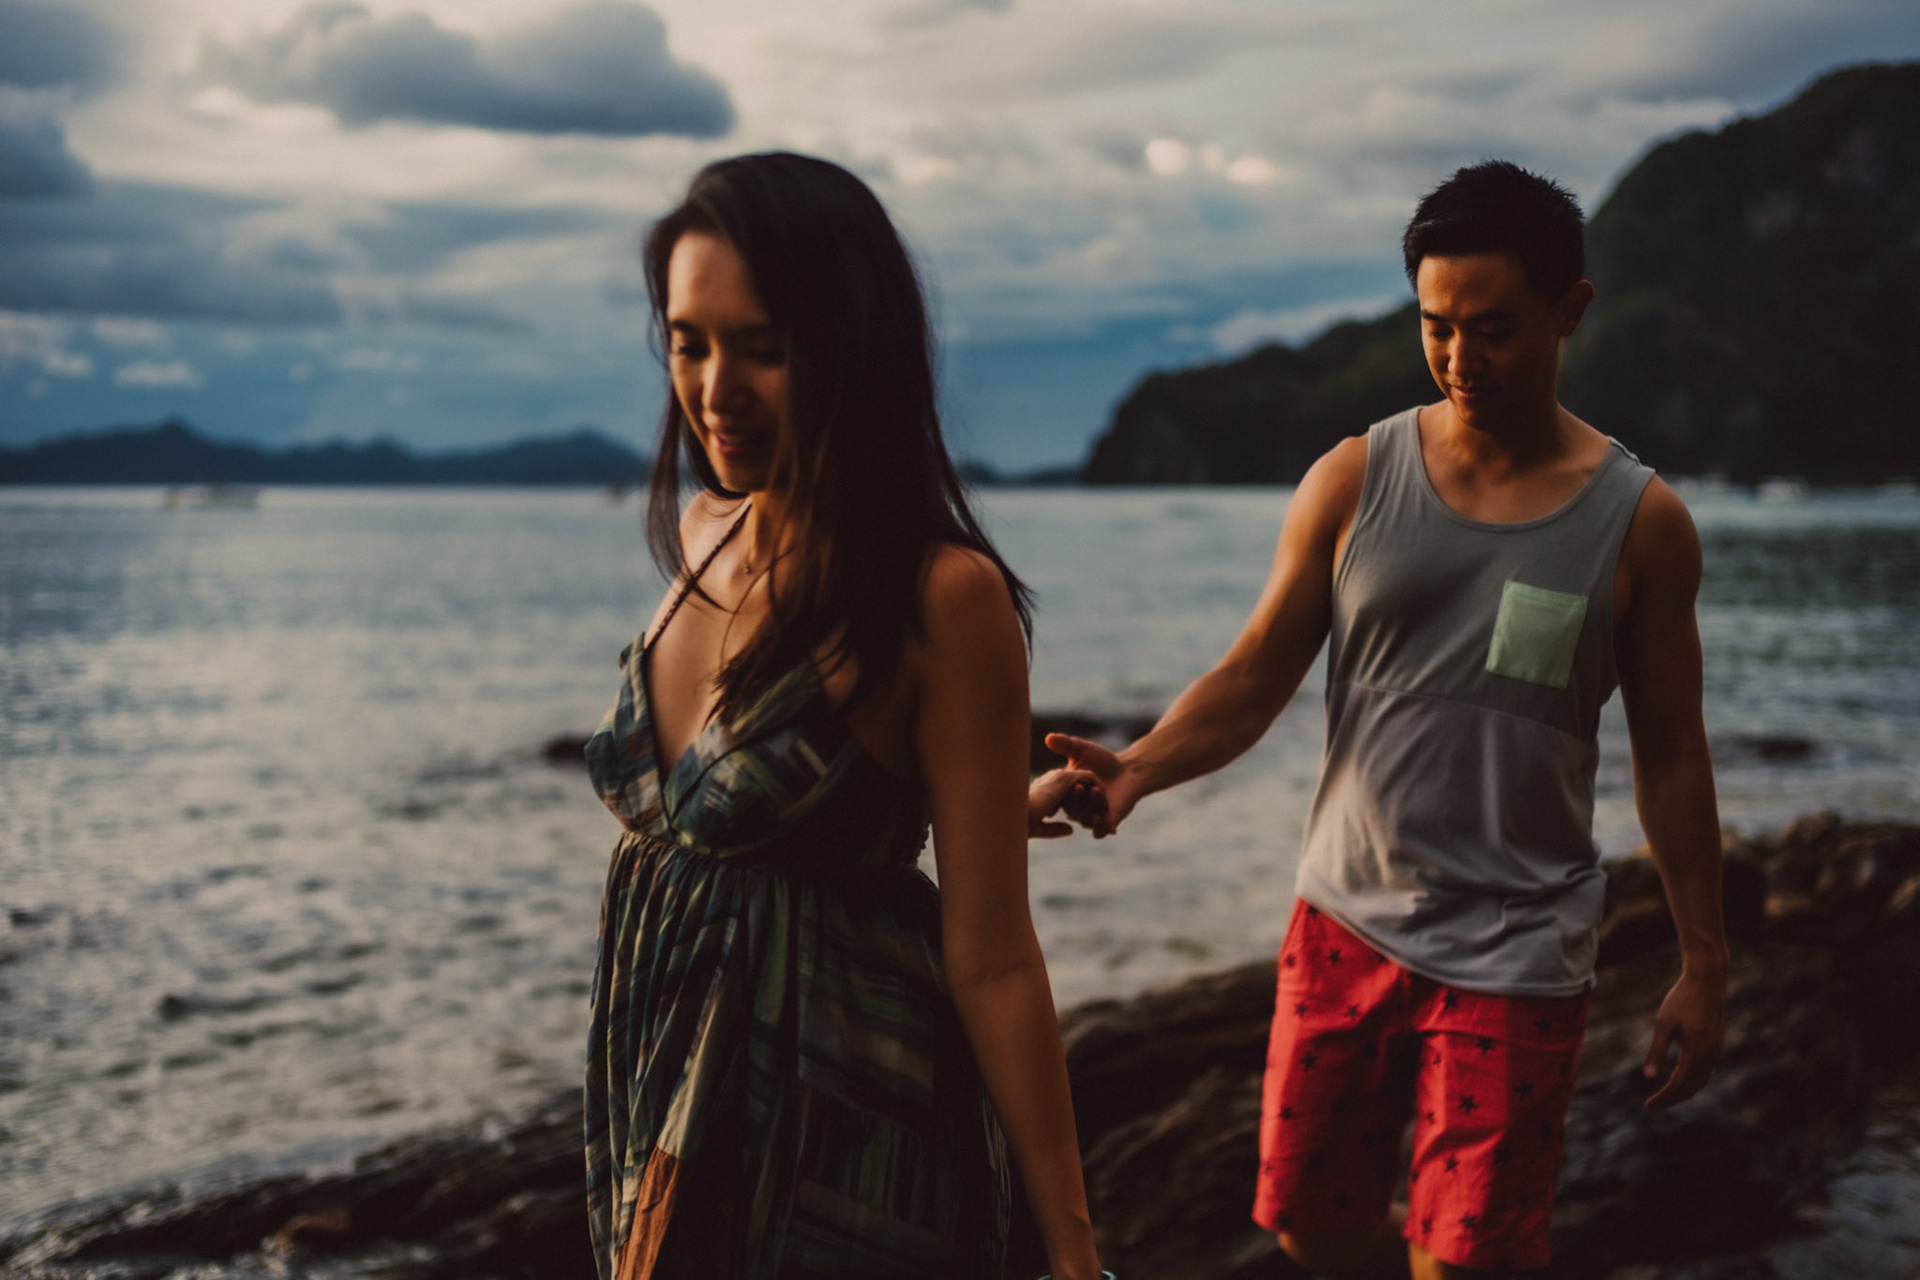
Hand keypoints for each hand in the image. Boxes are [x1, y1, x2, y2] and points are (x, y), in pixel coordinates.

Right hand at [1042, 733, 1141, 836]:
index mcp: (1066, 794)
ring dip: (1089, 806)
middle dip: (1074, 799)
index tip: (1059, 781)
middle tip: (1079, 785)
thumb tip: (1048, 737)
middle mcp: (1077, 808)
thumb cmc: (1102, 760)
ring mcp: (1092, 816)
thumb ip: (1065, 743)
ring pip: (1085, 820)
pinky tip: (1101, 816)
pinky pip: (1100, 832)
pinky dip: (1099, 827)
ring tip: (1097, 789)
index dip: (1056, 794)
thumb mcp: (1081, 749)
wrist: (1128, 770)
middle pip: (1070, 811)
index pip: (1057, 799)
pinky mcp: (1108, 822)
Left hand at [1641, 968, 1725, 1110]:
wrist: (1708, 982)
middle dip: (1672, 1099)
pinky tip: (1684, 1077)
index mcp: (1695, 1054)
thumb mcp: (1663, 1024)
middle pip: (1691, 1088)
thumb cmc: (1682, 1000)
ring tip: (1666, 1095)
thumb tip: (1648, 1076)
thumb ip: (1657, 1050)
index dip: (1663, 1098)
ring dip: (1684, 1091)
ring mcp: (1716, 1051)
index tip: (1647, 1107)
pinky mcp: (1716, 1043)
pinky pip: (1707, 1070)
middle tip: (1653, 1106)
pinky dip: (1694, 1079)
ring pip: (1701, 1081)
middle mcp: (1709, 1056)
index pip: (1678, 1085)